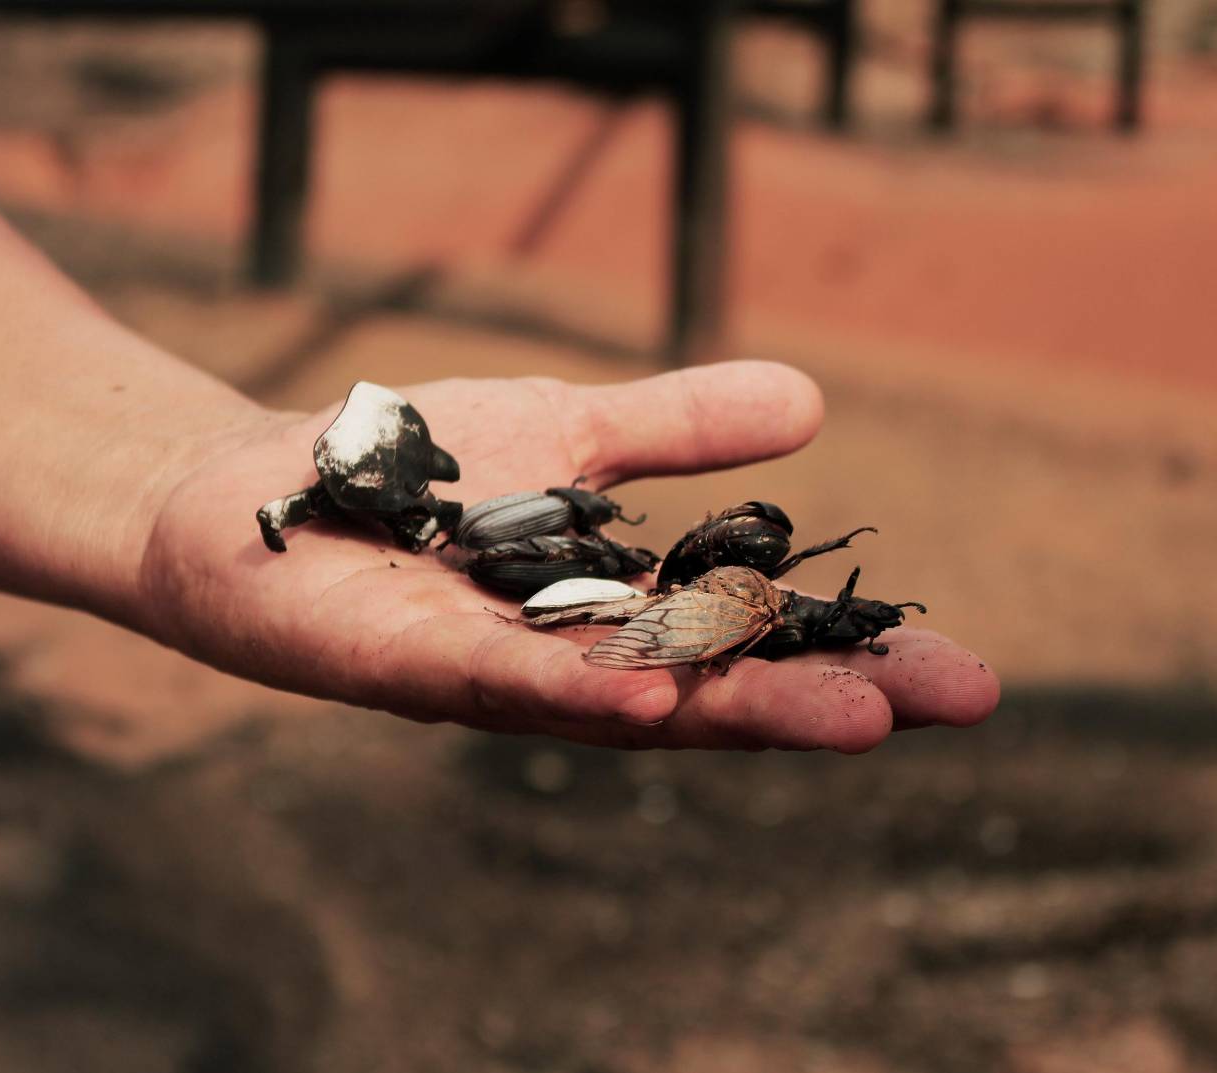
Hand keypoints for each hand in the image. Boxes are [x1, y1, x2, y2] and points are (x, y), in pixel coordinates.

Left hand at [138, 361, 998, 750]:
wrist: (251, 491)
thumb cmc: (413, 473)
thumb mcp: (573, 431)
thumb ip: (678, 429)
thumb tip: (812, 404)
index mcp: (617, 611)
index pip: (752, 640)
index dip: (852, 655)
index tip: (965, 674)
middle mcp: (570, 661)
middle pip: (711, 686)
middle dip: (826, 695)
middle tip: (947, 702)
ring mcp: (493, 673)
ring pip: (628, 699)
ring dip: (733, 711)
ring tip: (847, 718)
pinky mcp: (408, 665)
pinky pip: (501, 684)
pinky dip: (577, 694)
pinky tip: (650, 702)